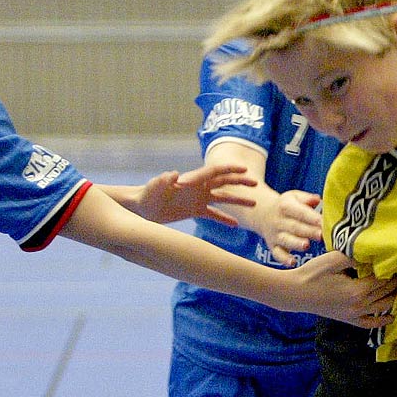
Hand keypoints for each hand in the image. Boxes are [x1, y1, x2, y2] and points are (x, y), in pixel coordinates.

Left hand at [128, 163, 257, 224]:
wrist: (142, 207)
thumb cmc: (147, 194)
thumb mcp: (154, 187)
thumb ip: (164, 180)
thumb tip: (174, 174)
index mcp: (192, 180)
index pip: (213, 172)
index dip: (229, 170)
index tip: (244, 171)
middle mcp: (198, 187)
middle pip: (223, 182)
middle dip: (239, 182)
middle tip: (255, 183)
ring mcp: (198, 199)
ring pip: (223, 198)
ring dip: (238, 200)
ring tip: (254, 204)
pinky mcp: (195, 210)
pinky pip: (214, 215)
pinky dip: (225, 219)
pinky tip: (236, 226)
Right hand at [260, 189, 323, 265]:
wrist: (263, 214)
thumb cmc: (286, 205)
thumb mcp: (294, 197)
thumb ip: (307, 199)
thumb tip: (317, 199)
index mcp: (285, 206)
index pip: (300, 212)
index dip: (311, 217)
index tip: (323, 221)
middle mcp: (279, 221)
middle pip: (294, 227)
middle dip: (308, 231)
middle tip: (321, 235)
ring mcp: (275, 235)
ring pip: (286, 240)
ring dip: (296, 243)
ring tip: (306, 245)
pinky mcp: (273, 246)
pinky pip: (277, 254)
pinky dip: (284, 259)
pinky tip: (293, 262)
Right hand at [286, 251, 396, 323]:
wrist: (294, 293)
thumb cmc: (312, 273)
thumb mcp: (334, 259)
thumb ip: (356, 256)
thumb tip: (374, 254)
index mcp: (357, 290)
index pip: (384, 279)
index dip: (394, 269)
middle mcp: (359, 305)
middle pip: (386, 293)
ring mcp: (354, 315)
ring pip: (382, 308)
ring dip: (395, 298)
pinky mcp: (347, 320)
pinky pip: (369, 323)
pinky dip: (382, 321)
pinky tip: (391, 317)